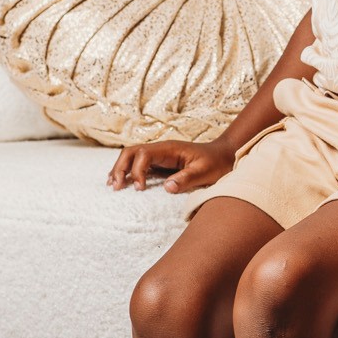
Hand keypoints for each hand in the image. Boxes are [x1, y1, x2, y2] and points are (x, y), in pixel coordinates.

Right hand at [107, 138, 235, 192]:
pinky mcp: (161, 162)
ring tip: (112, 185)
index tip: (140, 189)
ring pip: (132, 156)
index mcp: (170, 149)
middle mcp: (161, 149)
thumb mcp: (206, 172)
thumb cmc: (217, 163)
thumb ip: (187, 178)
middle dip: (120, 167)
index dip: (137, 171)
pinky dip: (128, 172)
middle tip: (115, 187)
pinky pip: (139, 164)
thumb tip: (166, 187)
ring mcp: (160, 155)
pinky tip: (122, 182)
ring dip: (120, 169)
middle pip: (131, 151)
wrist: (225, 156)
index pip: (144, 154)